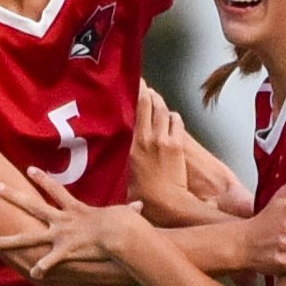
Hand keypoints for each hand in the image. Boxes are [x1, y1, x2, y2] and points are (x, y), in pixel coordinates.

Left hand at [0, 167, 144, 278]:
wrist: (125, 232)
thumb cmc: (127, 224)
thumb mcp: (125, 214)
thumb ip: (129, 211)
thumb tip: (142, 207)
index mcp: (76, 210)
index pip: (55, 190)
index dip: (43, 180)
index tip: (29, 169)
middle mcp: (63, 220)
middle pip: (32, 205)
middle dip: (12, 196)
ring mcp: (62, 235)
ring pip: (28, 237)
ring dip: (8, 240)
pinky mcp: (67, 250)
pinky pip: (51, 260)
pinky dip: (43, 267)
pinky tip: (32, 274)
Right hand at [129, 85, 192, 222]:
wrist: (166, 202)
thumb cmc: (140, 194)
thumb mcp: (122, 174)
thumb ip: (118, 160)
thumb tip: (108, 158)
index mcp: (132, 143)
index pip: (136, 110)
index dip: (137, 93)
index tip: (135, 84)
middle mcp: (148, 136)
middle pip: (150, 104)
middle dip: (149, 93)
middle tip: (145, 87)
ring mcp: (164, 139)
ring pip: (164, 110)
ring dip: (161, 103)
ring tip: (157, 98)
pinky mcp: (178, 145)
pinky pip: (177, 123)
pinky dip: (174, 117)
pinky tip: (171, 117)